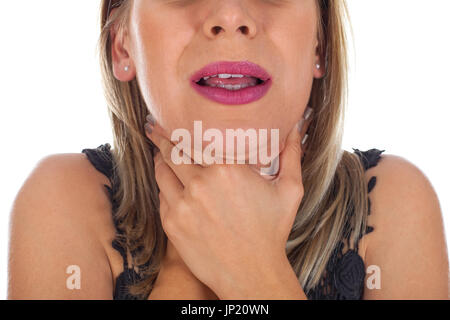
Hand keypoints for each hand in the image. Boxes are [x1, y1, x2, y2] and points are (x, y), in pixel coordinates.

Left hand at [144, 108, 312, 297]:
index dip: (180, 124)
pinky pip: (161, 195)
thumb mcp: (289, 190)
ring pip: (161, 170)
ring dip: (160, 159)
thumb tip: (295, 126)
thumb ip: (291, 154)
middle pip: (172, 149)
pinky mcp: (172, 224)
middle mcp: (201, 183)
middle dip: (162, 136)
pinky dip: (165, 185)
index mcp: (228, 169)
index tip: (172, 116)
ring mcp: (183, 204)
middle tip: (154, 127)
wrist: (252, 273)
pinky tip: (170, 182)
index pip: (194, 135)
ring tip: (160, 152)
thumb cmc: (271, 231)